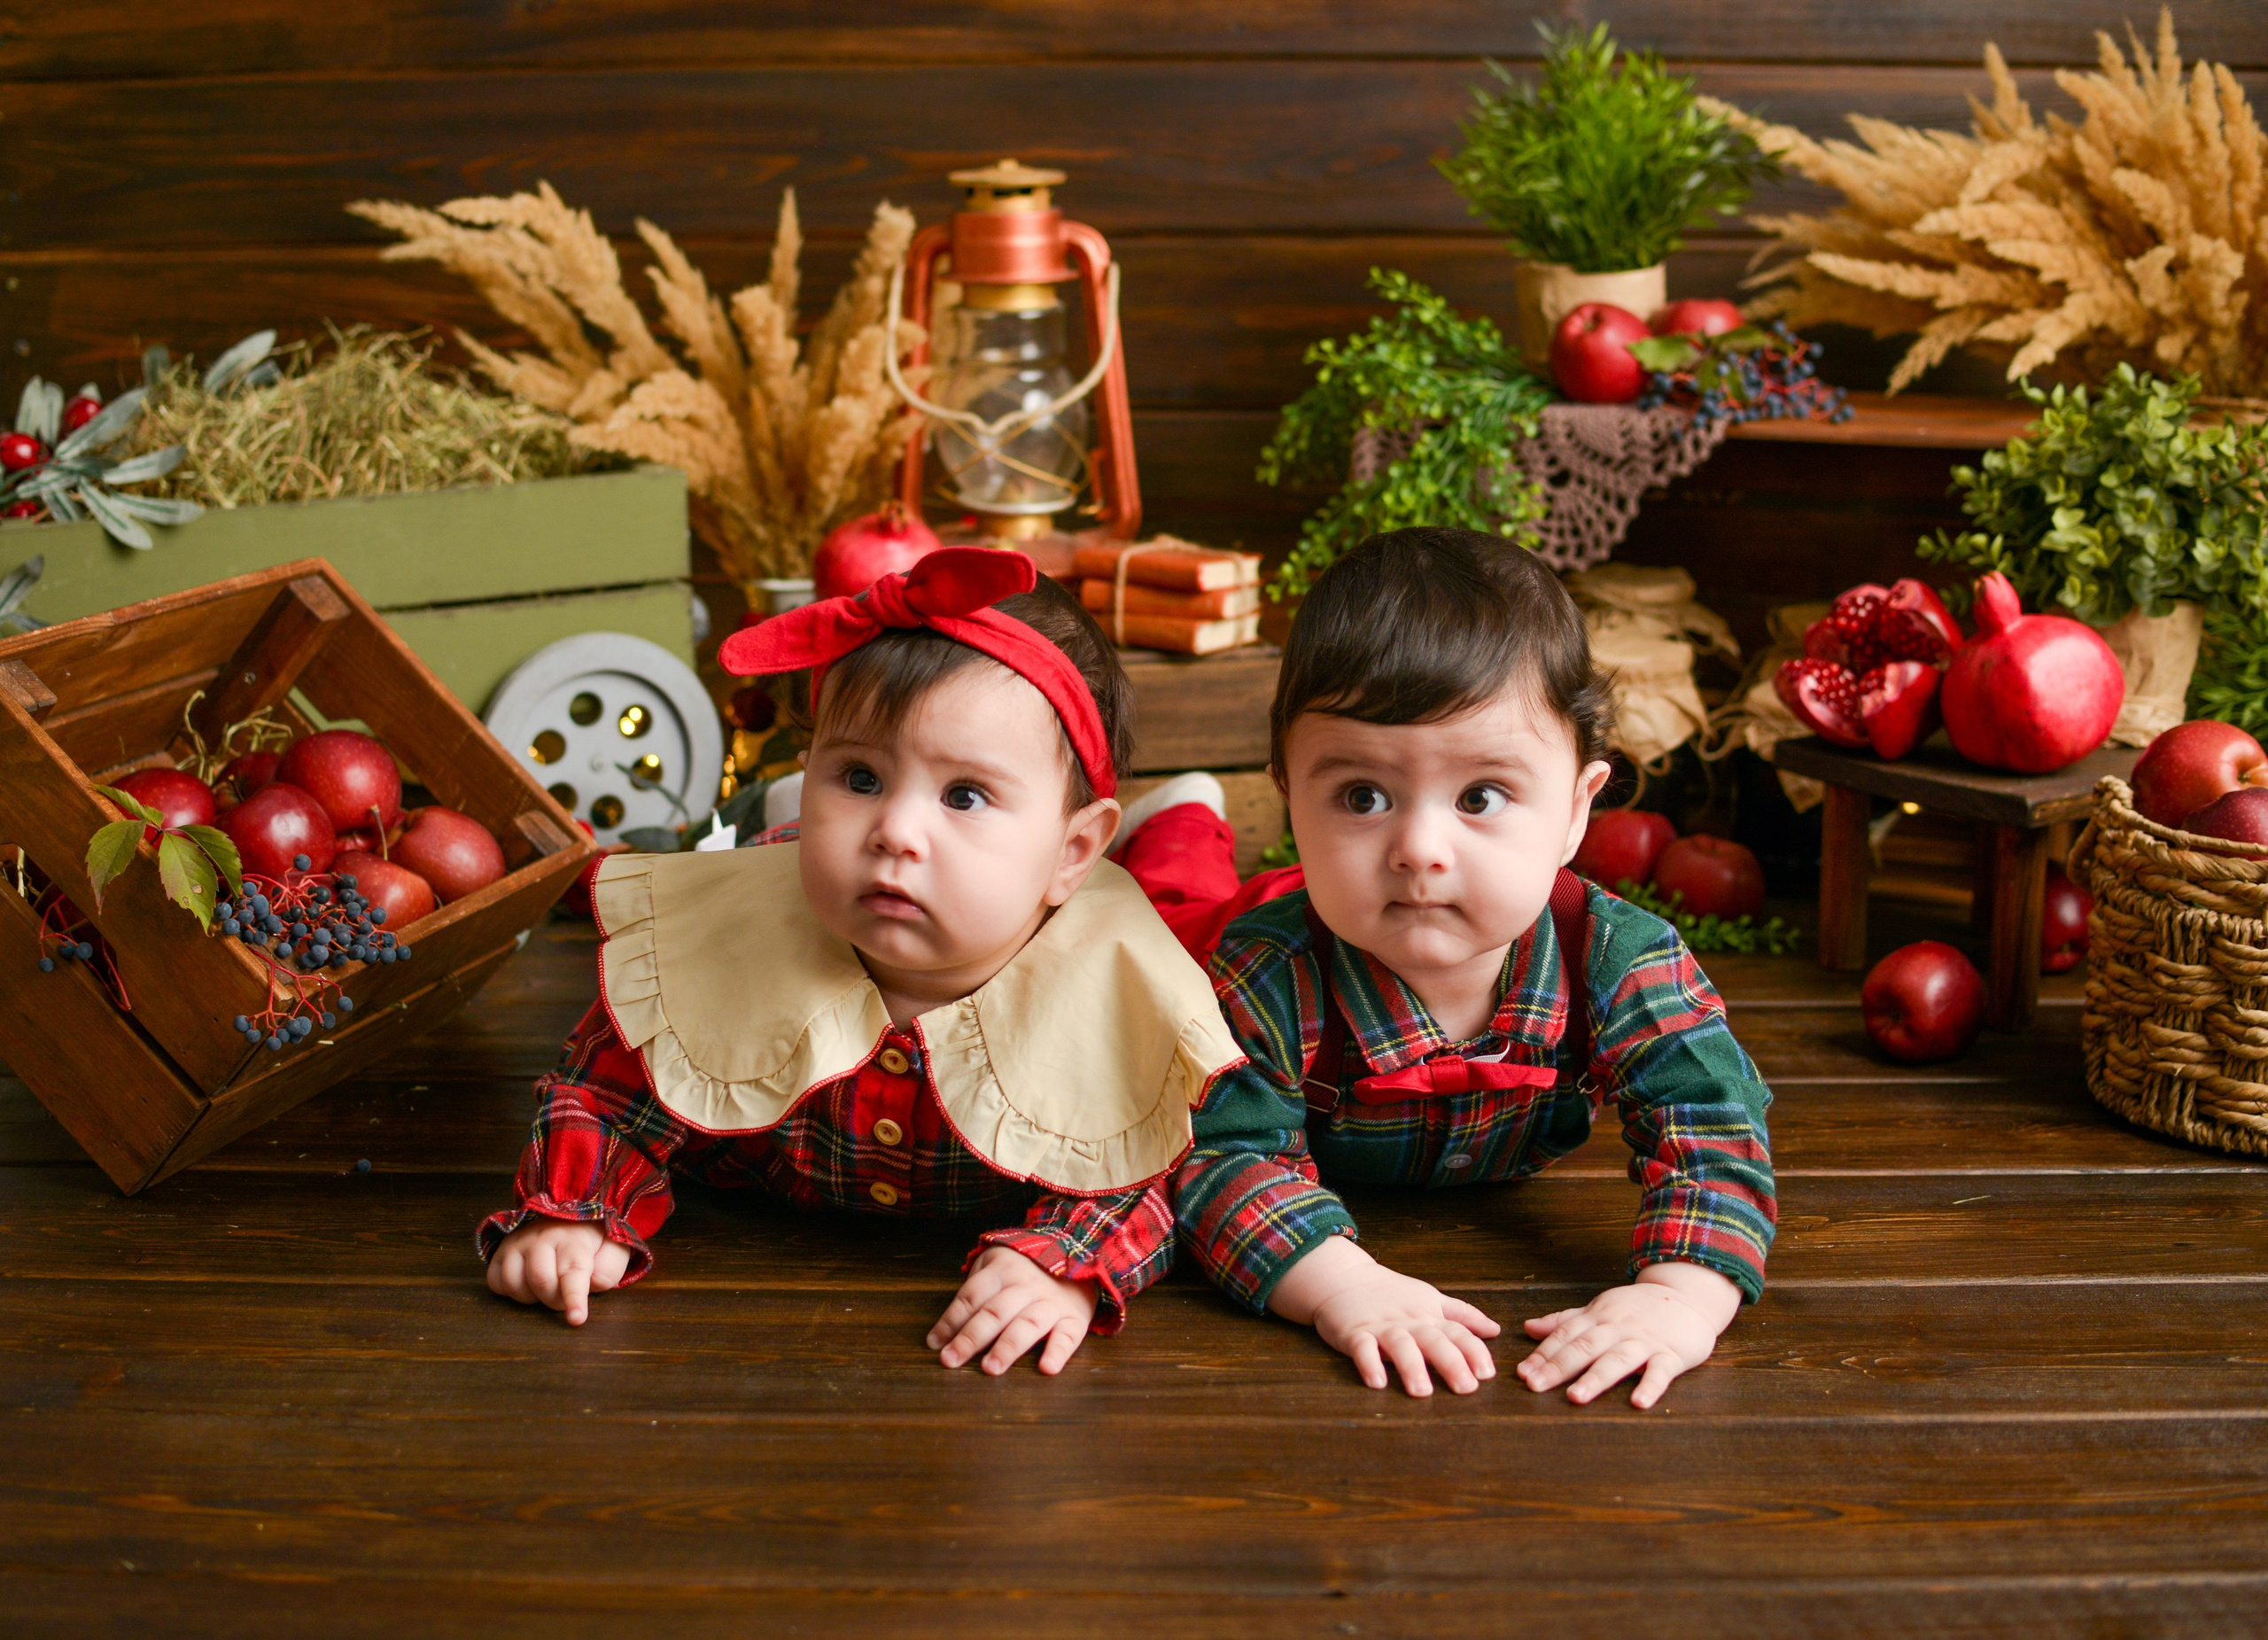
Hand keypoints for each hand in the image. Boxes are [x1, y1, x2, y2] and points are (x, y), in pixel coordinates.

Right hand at [487, 1218, 631, 1325]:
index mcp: (573, 1239)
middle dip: (556, 1300)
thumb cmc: (592, 1242)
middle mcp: (540, 1238)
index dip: (574, 1298)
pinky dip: (510, 1290)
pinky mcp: (499, 1252)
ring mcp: (516, 1244)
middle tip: (568, 1295)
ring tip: (548, 1286)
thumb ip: (608, 1270)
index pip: (572, 1270)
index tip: (576, 1319)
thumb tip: (590, 1285)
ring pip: (513, 1284)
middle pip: (540, 1282)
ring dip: (532, 1296)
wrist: (568, 1217)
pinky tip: (527, 1283)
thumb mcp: (612, 1252)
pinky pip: (495, 1282)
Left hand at [927, 1247, 1098, 1375]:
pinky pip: (1068, 1335)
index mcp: (1002, 1271)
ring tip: (990, 1368)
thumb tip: (946, 1329)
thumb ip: (975, 1289)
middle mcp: (1025, 1286)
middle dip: (971, 1337)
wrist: (1078, 1248)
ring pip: (1027, 1324)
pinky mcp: (1075, 1317)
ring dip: (1008, 1347)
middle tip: (951, 1360)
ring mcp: (1051, 1301)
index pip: (971, 1297)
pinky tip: (1047, 1368)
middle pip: (994, 1312)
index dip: (951, 1320)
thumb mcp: (996, 1262)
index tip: (934, 1344)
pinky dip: (1058, 1351)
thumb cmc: (1025, 1266)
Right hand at [1268, 1236, 1499, 1396]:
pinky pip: (1362, 1348)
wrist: (1343, 1277)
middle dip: (1451, 1363)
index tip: (1487, 1373)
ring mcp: (1381, 1327)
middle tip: (1467, 1388)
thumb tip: (1495, 1330)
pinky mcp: (1354, 1333)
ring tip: (1422, 1391)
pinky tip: (1376, 1382)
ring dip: (1411, 1367)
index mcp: (1429, 1316)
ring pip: (1400, 1345)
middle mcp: (1409, 1322)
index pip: (1457, 1332)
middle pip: (1434, 1340)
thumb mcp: (1430, 1297)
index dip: (1473, 1351)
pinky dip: (1368, 1363)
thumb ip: (1462, 1315)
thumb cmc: (1389, 1292)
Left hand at [1518, 1262, 1740, 1407]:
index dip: (1543, 1354)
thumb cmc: (1638, 1308)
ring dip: (1596, 1378)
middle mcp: (1618, 1328)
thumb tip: (1528, 1328)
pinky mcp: (1672, 1354)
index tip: (1523, 1372)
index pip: (1566, 1335)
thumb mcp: (1600, 1308)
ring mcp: (1645, 1341)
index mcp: (1598, 1317)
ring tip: (1576, 1396)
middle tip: (1535, 1385)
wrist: (1688, 1296)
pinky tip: (1638, 1403)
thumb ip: (1565, 1321)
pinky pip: (1661, 1372)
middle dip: (1558, 1366)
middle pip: (1585, 1347)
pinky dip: (1650, 1386)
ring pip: (1618, 1360)